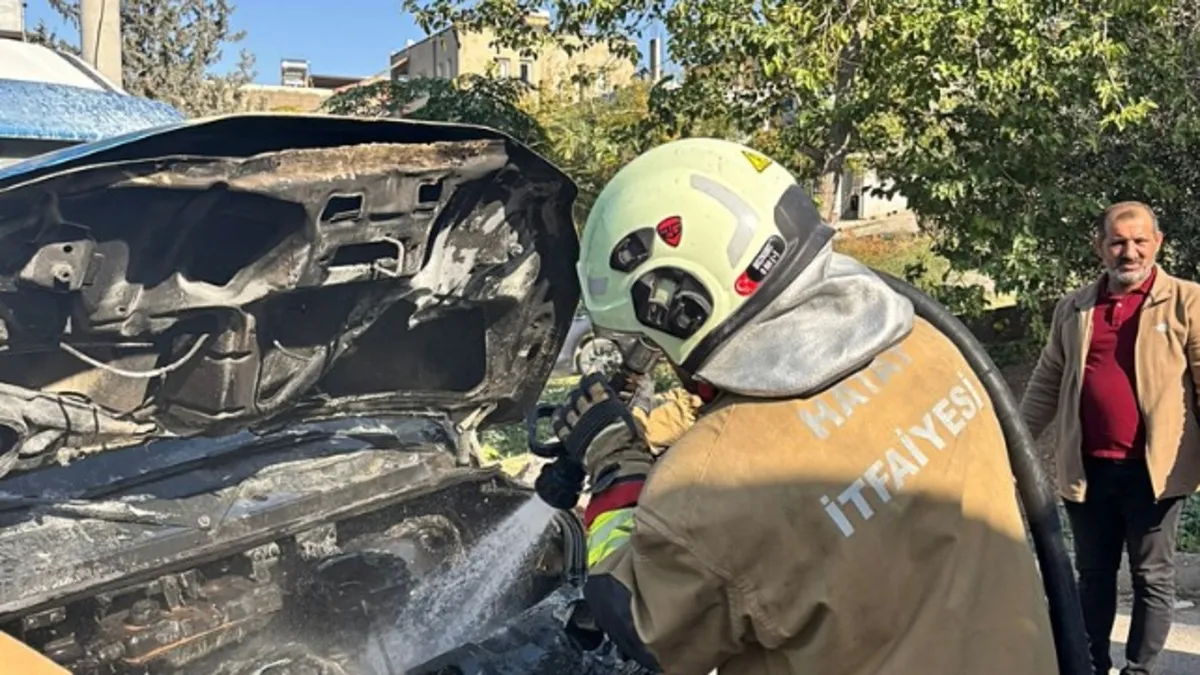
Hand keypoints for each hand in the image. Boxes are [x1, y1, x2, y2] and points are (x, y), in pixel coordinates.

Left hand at [552, 373, 653, 492]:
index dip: (591, 376)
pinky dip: (559, 419)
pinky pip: (559, 425)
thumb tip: (646, 387)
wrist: (617, 462)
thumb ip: (640, 401)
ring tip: (573, 403)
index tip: (592, 373)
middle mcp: (588, 410)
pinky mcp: (570, 438)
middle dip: (580, 391)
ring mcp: (578, 424)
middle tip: (583, 391)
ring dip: (569, 403)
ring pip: (567, 407)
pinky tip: (560, 416)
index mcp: (605, 402)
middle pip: (577, 393)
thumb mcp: (639, 418)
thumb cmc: (630, 442)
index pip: (593, 382)